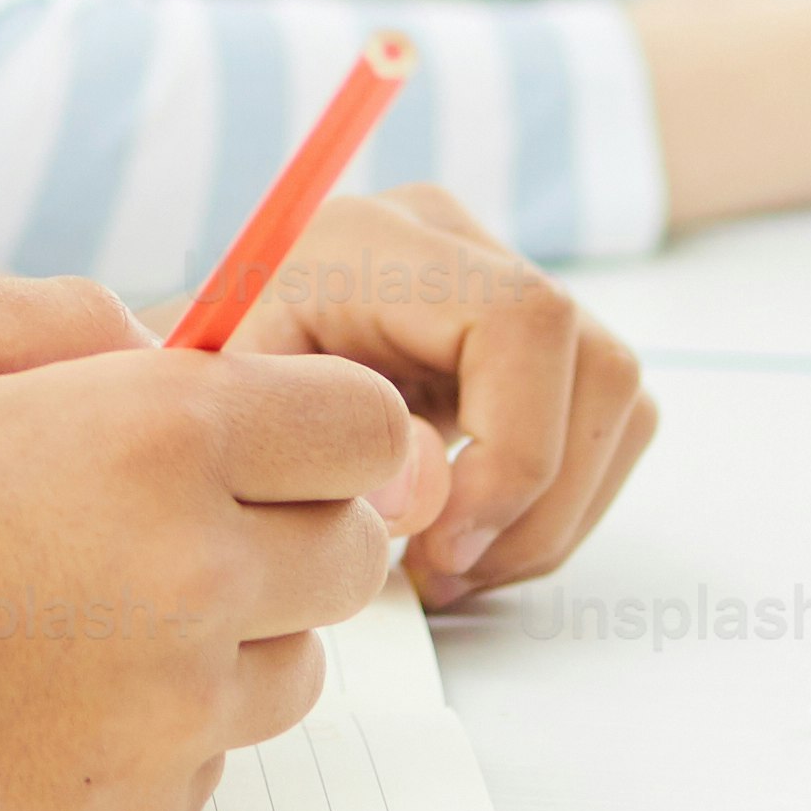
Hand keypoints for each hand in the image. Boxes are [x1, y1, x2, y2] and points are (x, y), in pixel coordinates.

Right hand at [0, 275, 441, 810]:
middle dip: (286, 518)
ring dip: (233, 628)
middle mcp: (192, 584)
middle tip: (157, 511)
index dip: (321, 419)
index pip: (366, 428)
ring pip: (295, 664)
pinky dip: (155, 722)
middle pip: (354, 552)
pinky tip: (33, 688)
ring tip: (78, 600)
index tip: (257, 426)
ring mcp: (169, 719)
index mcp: (155, 439)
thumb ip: (64, 311)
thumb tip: (170, 344)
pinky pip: (207, 755)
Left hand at [223, 182, 655, 605]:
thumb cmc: (202, 400)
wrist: (195, 381)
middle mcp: (453, 241)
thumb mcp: (228, 418)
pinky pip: (605, 420)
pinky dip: (556, 504)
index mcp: (374, 242)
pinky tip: (472, 540)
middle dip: (538, 499)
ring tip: (451, 565)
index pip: (523, 319)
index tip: (447, 538)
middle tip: (444, 569)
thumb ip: (312, 448)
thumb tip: (422, 499)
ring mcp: (502, 281)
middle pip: (595, 364)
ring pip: (615, 400)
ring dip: (552, 513)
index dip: (516, 446)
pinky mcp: (527, 339)